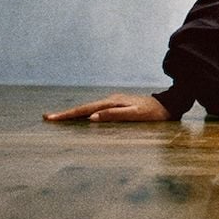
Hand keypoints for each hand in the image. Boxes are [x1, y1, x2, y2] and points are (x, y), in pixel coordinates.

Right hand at [43, 93, 171, 121]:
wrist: (170, 104)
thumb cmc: (155, 113)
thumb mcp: (136, 115)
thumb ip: (114, 115)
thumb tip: (92, 117)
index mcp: (113, 102)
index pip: (86, 109)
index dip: (68, 115)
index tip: (52, 118)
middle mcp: (112, 100)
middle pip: (85, 107)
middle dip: (66, 113)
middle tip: (48, 117)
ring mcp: (115, 101)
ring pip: (90, 107)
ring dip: (75, 112)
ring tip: (60, 118)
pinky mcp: (119, 105)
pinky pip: (98, 108)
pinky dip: (86, 112)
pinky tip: (83, 116)